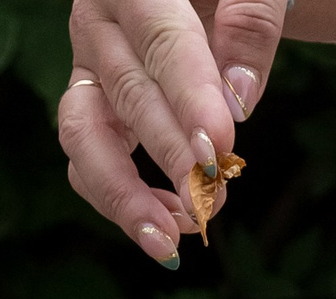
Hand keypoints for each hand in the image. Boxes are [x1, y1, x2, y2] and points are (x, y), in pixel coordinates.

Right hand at [56, 0, 288, 264]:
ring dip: (124, 194)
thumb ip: (251, 26)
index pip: (163, 40)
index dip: (189, 98)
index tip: (218, 148)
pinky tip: (173, 222)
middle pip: (127, 92)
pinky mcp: (93, 104)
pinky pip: (92, 157)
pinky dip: (125, 197)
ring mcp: (89, 67)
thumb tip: (239, 99)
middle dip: (168, 155)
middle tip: (208, 203)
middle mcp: (99, 22)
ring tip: (170, 238)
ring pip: (84, 134)